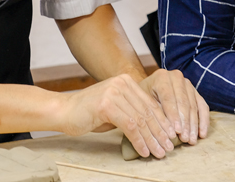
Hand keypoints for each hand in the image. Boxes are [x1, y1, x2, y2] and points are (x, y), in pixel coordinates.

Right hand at [60, 73, 176, 158]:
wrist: (64, 111)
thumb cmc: (89, 113)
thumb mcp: (115, 108)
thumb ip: (132, 111)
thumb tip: (155, 127)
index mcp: (126, 82)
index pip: (150, 104)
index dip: (163, 122)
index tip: (171, 137)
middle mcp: (122, 83)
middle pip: (147, 112)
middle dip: (160, 132)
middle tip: (169, 148)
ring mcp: (114, 93)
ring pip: (140, 120)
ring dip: (152, 139)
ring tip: (159, 152)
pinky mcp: (106, 105)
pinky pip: (129, 126)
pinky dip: (139, 140)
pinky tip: (144, 151)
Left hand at [138, 68, 209, 144]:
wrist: (148, 89)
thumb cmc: (143, 98)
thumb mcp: (144, 103)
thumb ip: (155, 113)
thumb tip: (167, 130)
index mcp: (161, 77)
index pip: (169, 98)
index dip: (174, 116)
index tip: (176, 131)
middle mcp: (177, 77)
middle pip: (184, 102)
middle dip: (185, 123)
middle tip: (185, 139)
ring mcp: (188, 84)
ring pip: (194, 106)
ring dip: (194, 125)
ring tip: (192, 140)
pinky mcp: (195, 92)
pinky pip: (203, 106)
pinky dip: (203, 121)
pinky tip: (202, 134)